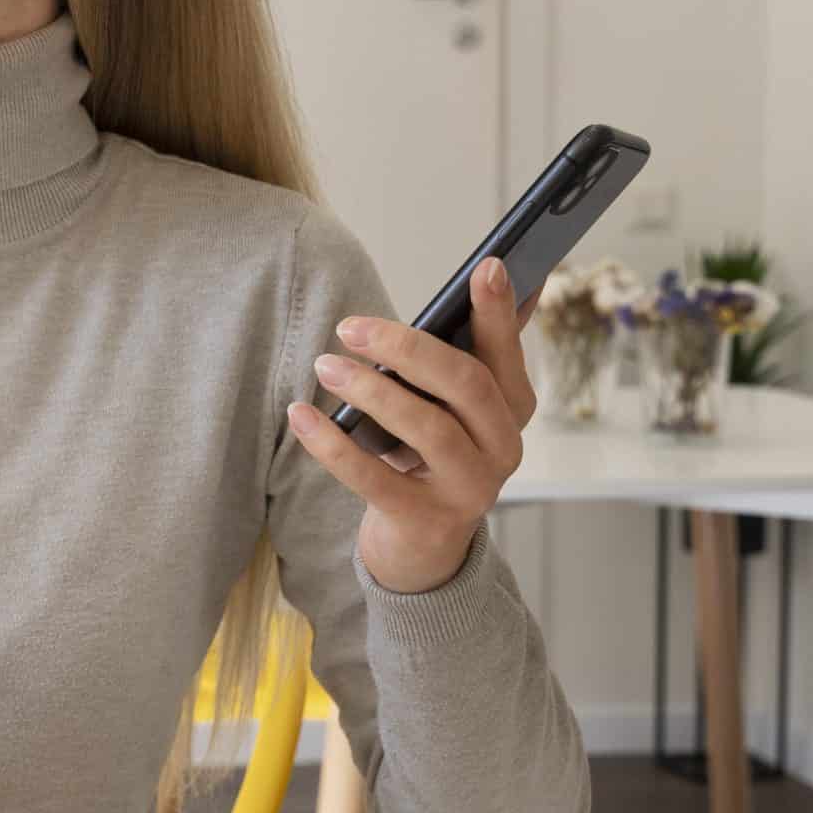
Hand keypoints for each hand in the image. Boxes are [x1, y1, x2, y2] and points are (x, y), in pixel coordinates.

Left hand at [284, 257, 543, 592]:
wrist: (422, 547)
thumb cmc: (429, 455)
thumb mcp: (453, 407)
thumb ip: (470, 349)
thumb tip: (497, 271)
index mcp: (512, 411)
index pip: (507, 354)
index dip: (498, 312)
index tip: (486, 265)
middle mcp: (502, 449)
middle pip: (466, 384)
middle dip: (407, 347)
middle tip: (348, 326)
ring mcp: (470, 490)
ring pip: (427, 428)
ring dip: (370, 389)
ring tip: (325, 364)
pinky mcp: (425, 521)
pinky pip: (374, 478)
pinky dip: (332, 444)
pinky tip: (301, 414)